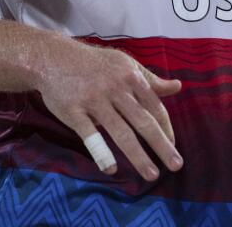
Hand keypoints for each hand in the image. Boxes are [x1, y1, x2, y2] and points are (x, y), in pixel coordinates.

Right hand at [36, 39, 182, 181]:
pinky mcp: (73, 111)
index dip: (166, 129)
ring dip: (138, 155)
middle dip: (161, 145)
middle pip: (143, 121)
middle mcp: (116, 89)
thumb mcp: (126, 64)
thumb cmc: (96, 64)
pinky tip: (111, 169)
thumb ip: (151, 80)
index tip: (174, 146)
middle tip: (176, 165)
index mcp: (131, 77)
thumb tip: (178, 87)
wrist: (54, 58)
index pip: (155, 107)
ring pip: (120, 132)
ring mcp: (94, 100)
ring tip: (151, 174)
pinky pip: (89, 135)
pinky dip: (101, 153)